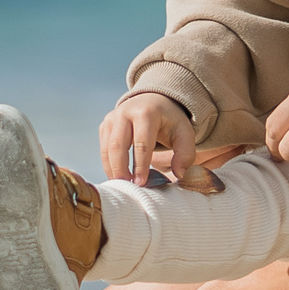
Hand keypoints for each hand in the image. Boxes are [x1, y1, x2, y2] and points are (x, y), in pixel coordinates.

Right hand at [99, 92, 218, 189]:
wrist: (154, 102)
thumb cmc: (169, 121)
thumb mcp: (184, 132)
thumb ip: (186, 154)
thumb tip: (179, 174)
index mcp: (146, 113)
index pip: (141, 144)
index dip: (140, 166)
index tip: (141, 184)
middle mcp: (125, 112)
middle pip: (118, 145)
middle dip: (121, 169)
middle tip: (129, 187)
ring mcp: (112, 118)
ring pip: (107, 148)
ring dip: (113, 169)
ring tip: (124, 184)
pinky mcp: (105, 125)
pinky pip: (103, 148)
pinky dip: (109, 164)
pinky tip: (119, 175)